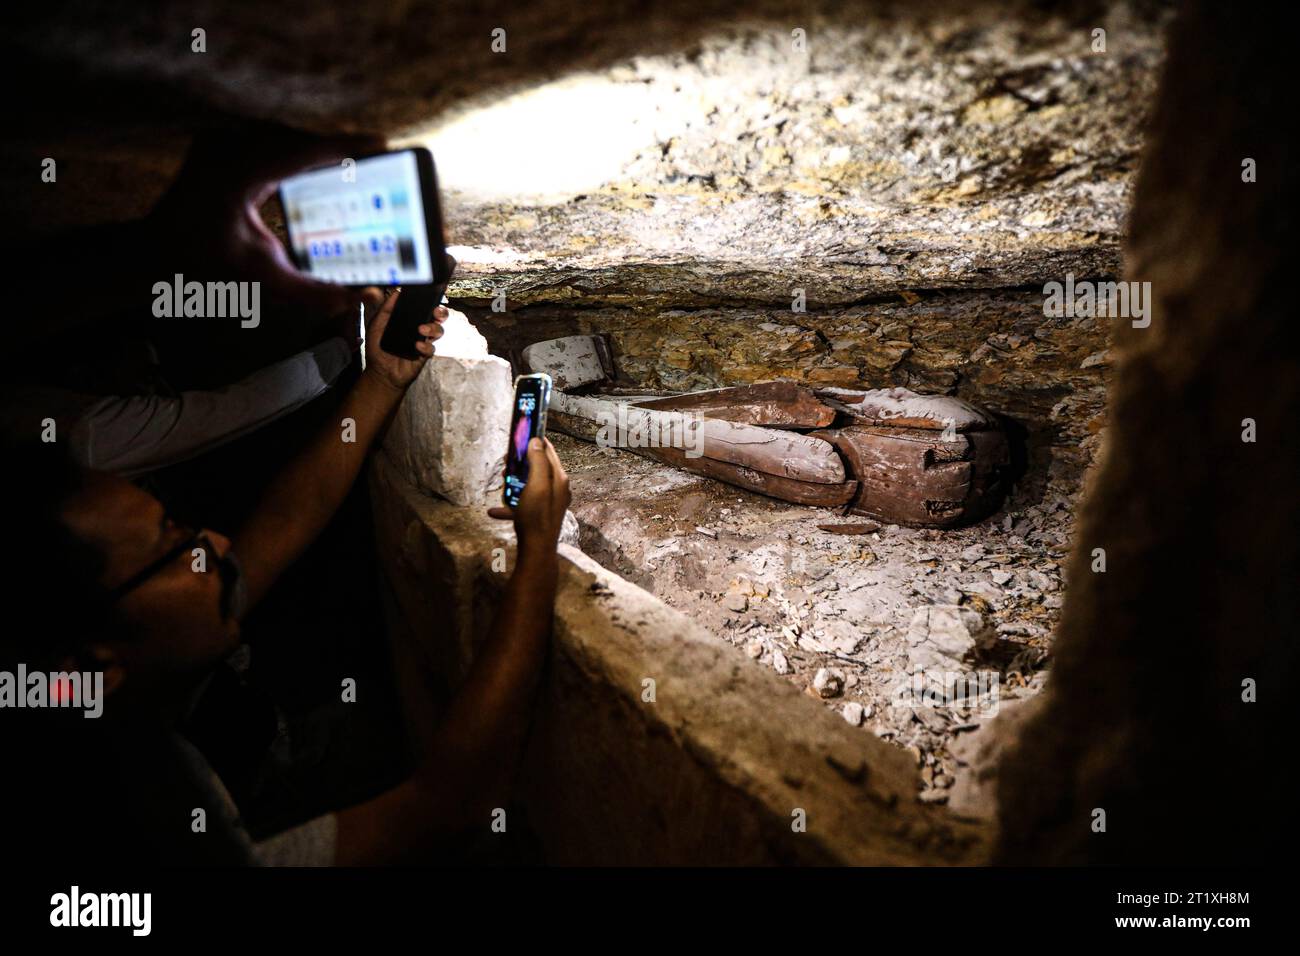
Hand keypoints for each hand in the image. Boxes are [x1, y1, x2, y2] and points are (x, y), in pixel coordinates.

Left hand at [145, 123, 385, 314]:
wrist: (151, 253)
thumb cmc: (201, 263)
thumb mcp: (261, 277)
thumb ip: (311, 290)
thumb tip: (357, 298)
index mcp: (238, 172)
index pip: (304, 151)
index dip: (346, 147)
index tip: (381, 143)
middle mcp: (228, 147)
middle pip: (297, 138)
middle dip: (335, 148)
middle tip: (376, 154)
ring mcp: (220, 141)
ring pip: (282, 136)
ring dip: (315, 149)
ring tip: (352, 160)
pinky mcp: (219, 144)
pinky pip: (266, 140)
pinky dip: (293, 152)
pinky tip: (315, 164)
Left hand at [361, 288, 446, 391]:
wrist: (379, 371)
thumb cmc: (378, 348)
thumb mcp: (377, 324)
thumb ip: (386, 308)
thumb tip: (397, 292)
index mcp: (411, 320)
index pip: (425, 307)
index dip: (431, 301)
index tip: (430, 296)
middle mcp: (420, 329)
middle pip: (438, 318)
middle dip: (441, 313)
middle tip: (435, 312)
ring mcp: (423, 342)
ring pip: (439, 331)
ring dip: (433, 328)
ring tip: (422, 329)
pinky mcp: (424, 355)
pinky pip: (431, 348)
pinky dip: (426, 346)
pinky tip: (417, 345)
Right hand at [488, 438, 570, 552]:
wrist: (536, 551)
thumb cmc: (536, 517)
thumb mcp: (536, 485)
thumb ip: (538, 461)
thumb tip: (537, 441)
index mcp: (559, 478)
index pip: (549, 451)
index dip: (536, 440)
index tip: (522, 433)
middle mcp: (557, 489)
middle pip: (539, 467)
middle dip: (522, 462)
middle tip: (507, 460)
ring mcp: (549, 502)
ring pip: (530, 484)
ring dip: (514, 482)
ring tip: (502, 481)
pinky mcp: (540, 514)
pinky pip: (523, 503)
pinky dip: (510, 504)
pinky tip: (495, 510)